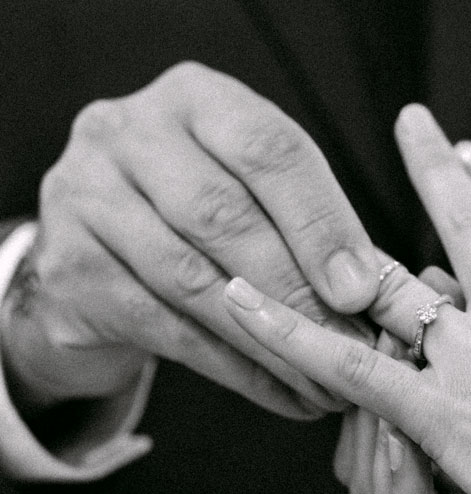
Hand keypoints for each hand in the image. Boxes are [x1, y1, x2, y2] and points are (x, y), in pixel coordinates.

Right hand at [1, 64, 443, 420]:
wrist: (96, 252)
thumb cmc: (203, 216)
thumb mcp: (253, 190)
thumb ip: (309, 220)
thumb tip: (379, 291)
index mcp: (194, 97)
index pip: (268, 149)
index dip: (322, 221)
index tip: (364, 288)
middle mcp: (127, 132)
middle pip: (224, 215)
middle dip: (298, 289)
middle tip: (352, 347)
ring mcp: (85, 196)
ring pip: (193, 279)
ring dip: (272, 340)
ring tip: (327, 383)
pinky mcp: (68, 267)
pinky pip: (165, 327)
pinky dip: (235, 368)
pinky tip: (284, 396)